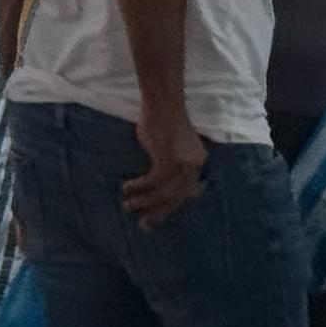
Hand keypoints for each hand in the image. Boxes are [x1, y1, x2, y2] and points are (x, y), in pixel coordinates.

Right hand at [122, 109, 207, 226]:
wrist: (161, 102)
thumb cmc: (161, 121)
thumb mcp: (170, 146)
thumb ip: (168, 164)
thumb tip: (156, 184)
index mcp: (198, 162)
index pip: (186, 192)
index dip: (170, 206)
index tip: (156, 216)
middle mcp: (194, 165)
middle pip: (177, 197)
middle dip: (159, 212)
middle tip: (144, 224)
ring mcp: (183, 163)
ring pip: (164, 193)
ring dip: (145, 202)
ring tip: (129, 206)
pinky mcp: (169, 159)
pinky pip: (153, 182)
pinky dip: (139, 188)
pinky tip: (127, 188)